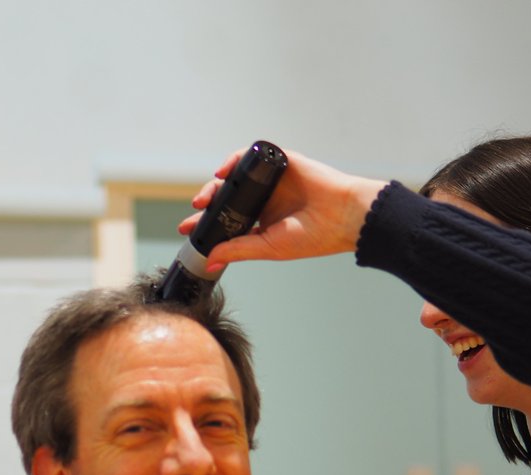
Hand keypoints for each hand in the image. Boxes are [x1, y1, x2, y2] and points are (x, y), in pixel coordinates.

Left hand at [179, 148, 387, 272]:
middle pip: (227, 197)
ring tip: (204, 198)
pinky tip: (223, 172)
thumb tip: (208, 260)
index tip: (187, 229)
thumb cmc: (313, 237)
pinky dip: (234, 161)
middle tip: (194, 212)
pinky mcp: (280, 162)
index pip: (227, 220)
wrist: (343, 216)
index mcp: (262, 220)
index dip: (206, 223)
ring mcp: (271, 180)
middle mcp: (265, 199)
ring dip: (216, 185)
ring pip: (235, 177)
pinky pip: (251, 157)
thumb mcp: (267, 247)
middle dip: (207, 204)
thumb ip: (237, 250)